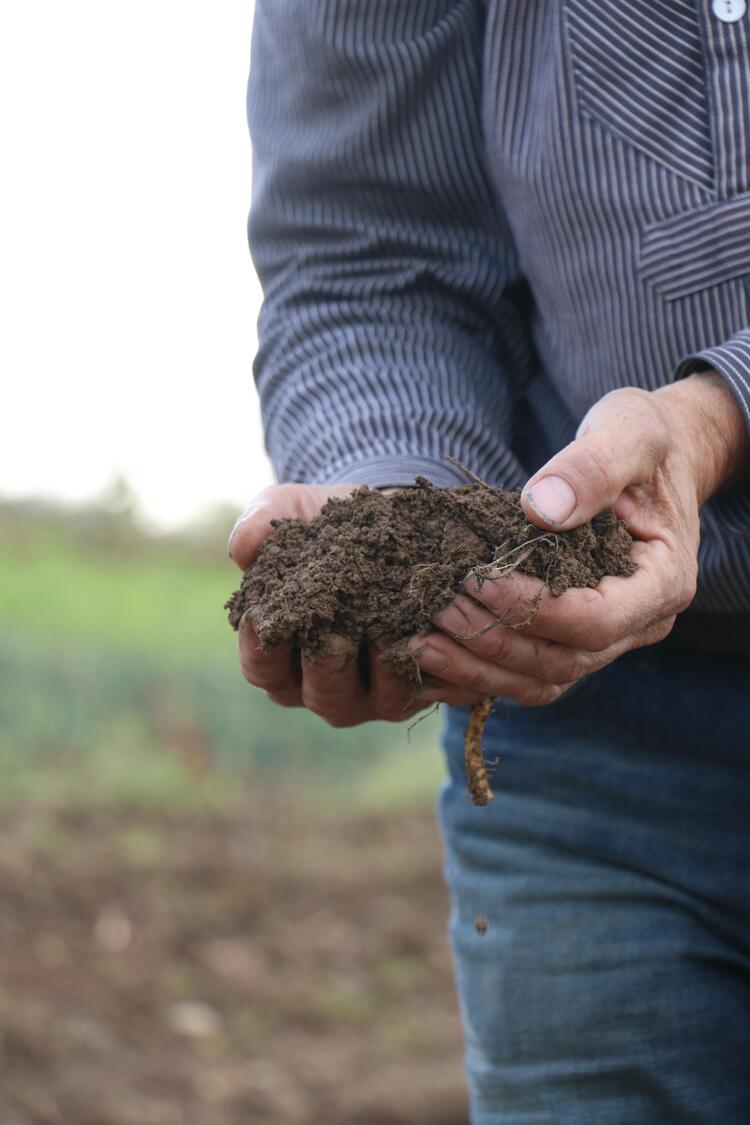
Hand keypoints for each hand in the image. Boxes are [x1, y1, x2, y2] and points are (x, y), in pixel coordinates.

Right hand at [228, 483, 443, 726]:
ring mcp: (371, 694)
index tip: (266, 617)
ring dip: (377, 672)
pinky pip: (417, 691)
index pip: (262, 667)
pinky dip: (421, 666)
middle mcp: (323, 685)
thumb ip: (262, 523)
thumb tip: (241, 550)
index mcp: (283, 657)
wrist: (393, 520)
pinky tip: (424, 635)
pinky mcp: (415, 688)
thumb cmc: (328, 526)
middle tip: (333, 636)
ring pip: (370, 701)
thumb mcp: (292, 511)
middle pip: (318, 693)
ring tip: (385, 635)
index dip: (260, 646)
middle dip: (324, 666)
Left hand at [409, 373, 749, 706]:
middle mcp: (639, 624)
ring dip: (478, 668)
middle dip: (493, 641)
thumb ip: (593, 468)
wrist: (656, 462)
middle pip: (562, 661)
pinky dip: (479, 672)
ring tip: (421, 642)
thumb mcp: (630, 434)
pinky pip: (526, 674)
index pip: (595, 621)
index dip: (532, 608)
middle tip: (437, 607)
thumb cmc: (646, 442)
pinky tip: (433, 652)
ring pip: (541, 680)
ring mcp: (607, 638)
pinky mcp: (572, 636)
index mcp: (662, 583)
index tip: (479, 580)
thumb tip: (540, 511)